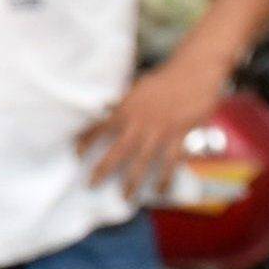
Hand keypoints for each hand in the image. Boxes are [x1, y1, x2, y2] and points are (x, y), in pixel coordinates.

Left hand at [77, 54, 227, 199]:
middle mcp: (140, 122)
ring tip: (125, 197)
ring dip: (133, 181)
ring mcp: (160, 131)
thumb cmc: (165, 79)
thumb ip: (123, 101)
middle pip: (118, 151)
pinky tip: (161, 190)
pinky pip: (171, 162)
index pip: (100, 128)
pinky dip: (166, 178)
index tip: (75, 154)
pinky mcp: (180, 136)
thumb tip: (107, 106)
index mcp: (126, 109)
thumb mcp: (138, 88)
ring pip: (143, 162)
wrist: (193, 72)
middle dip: (103, 169)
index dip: (86, 141)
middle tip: (91, 184)